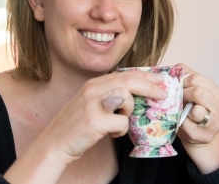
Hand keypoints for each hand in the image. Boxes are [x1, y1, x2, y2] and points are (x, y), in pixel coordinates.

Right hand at [39, 70, 166, 162]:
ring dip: (129, 113)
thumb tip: (136, 95)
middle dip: (150, 87)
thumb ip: (109, 96)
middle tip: (164, 93)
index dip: (145, 77)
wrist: (54, 143)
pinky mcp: (95, 120)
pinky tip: (111, 134)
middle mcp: (93, 89)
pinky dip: (121, 131)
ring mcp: (93, 103)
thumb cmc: (76, 126)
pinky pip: (122, 122)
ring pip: (127, 98)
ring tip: (119, 122)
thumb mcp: (91, 103)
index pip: (125, 74)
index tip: (159, 81)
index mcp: (94, 84)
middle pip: (129, 81)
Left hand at [174, 63, 218, 173]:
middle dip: (183, 94)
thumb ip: (185, 77)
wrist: (197, 135)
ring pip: (197, 110)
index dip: (182, 81)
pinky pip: (189, 125)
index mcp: (217, 92)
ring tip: (181, 110)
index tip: (176, 87)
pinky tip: (181, 122)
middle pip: (198, 92)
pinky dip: (181, 123)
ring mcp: (215, 123)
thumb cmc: (191, 111)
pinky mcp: (206, 136)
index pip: (197, 78)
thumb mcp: (190, 91)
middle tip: (177, 99)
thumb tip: (173, 68)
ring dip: (184, 110)